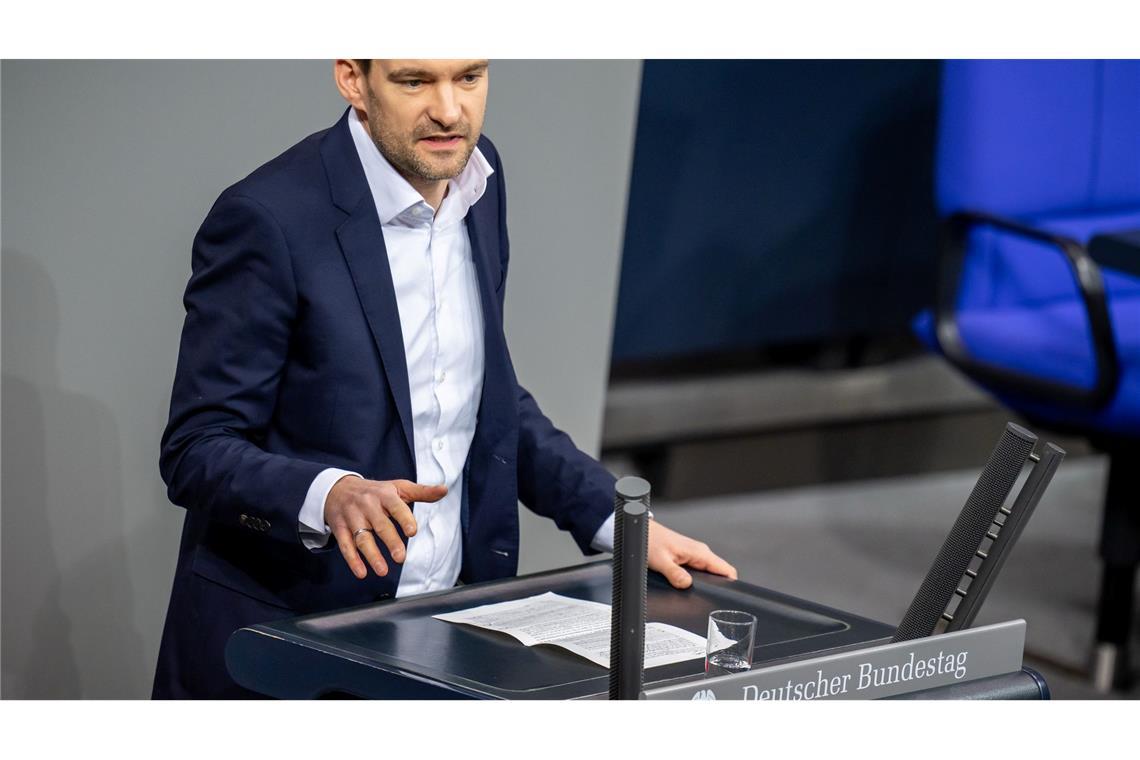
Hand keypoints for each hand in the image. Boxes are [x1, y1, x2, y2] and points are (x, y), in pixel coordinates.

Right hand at [325, 476, 446, 579]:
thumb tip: (444, 489)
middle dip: (390, 542)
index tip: (412, 532)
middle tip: (401, 557)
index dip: (404, 518)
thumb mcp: (398, 487)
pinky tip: (361, 572)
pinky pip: (345, 545)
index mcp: (385, 494)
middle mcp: (367, 505)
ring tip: (383, 571)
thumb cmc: (375, 491)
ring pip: (362, 538)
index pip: (396, 506)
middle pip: (380, 525)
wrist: (338, 488)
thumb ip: (422, 492)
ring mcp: (352, 517)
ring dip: (372, 555)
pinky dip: (353, 560)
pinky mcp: (340, 528)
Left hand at [647, 520, 736, 589]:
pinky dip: (696, 580)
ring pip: (708, 573)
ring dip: (705, 584)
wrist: (642, 530)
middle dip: (717, 588)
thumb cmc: (650, 540)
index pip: (727, 570)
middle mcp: (700, 553)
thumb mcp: (661, 560)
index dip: (731, 585)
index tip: (726, 597)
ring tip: (696, 595)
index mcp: (699, 552)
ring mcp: (694, 555)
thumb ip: (674, 574)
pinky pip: (699, 571)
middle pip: (719, 574)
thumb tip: (687, 585)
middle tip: (707, 600)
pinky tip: (687, 587)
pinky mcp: (687, 557)